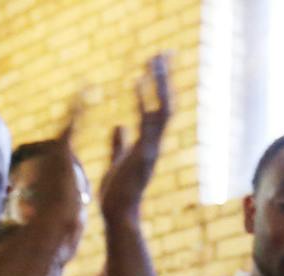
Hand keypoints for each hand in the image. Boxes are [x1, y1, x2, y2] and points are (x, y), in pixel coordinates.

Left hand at [98, 54, 171, 226]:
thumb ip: (119, 144)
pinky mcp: (144, 153)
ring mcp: (152, 147)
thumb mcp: (117, 162)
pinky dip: (144, 100)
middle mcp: (154, 142)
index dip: (158, 87)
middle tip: (164, 52)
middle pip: (167, 102)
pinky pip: (148, 122)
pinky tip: (138, 81)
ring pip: (163, 107)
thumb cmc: (116, 194)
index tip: (154, 65)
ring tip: (155, 59)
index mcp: (148, 143)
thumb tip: (119, 125)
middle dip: (165, 77)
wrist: (117, 215)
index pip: (158, 108)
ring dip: (160, 82)